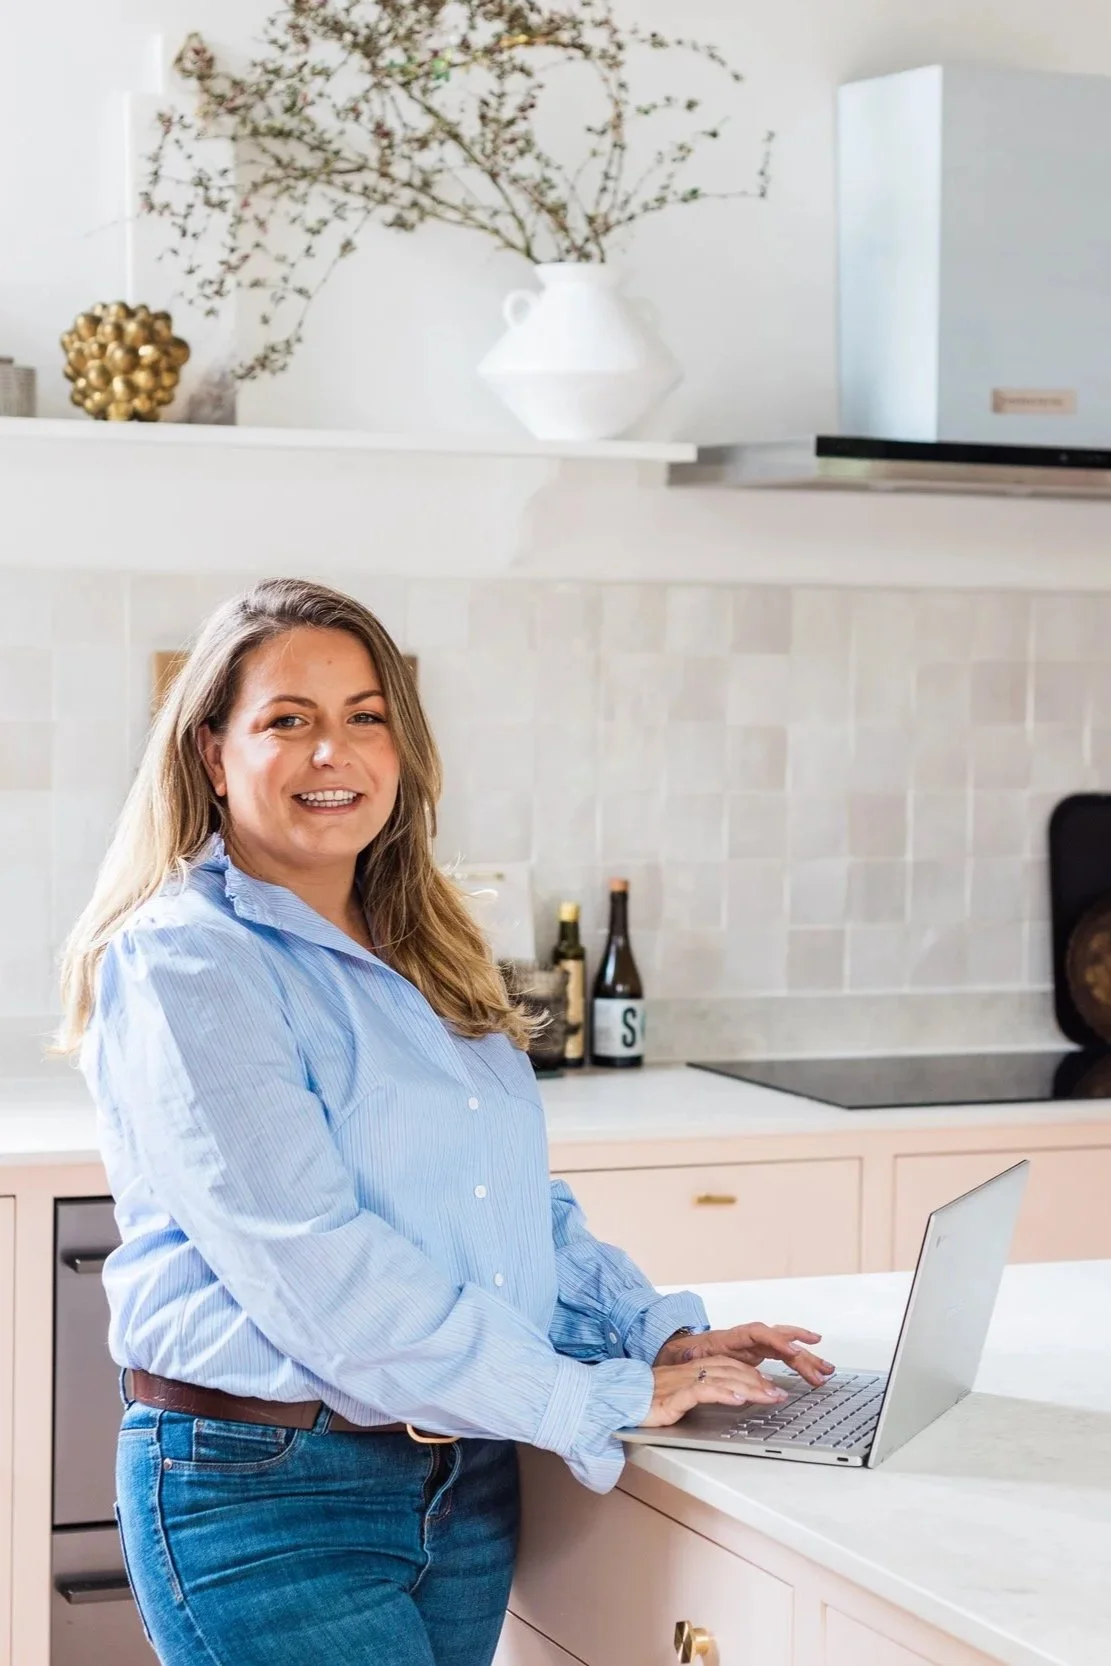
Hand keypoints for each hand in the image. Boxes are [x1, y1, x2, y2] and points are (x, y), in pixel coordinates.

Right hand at [642, 1355, 792, 1428]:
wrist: (615, 1399)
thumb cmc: (643, 1398)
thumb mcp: (676, 1393)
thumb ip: (697, 1391)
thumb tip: (724, 1397)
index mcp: (690, 1369)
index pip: (728, 1366)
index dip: (752, 1374)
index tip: (771, 1386)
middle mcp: (689, 1372)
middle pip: (730, 1370)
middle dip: (758, 1382)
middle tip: (779, 1394)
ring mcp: (681, 1383)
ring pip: (722, 1379)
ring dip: (749, 1388)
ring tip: (769, 1396)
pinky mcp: (672, 1397)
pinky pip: (701, 1391)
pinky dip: (721, 1393)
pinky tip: (737, 1399)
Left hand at [654, 1322, 834, 1389]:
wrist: (682, 1349)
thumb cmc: (686, 1353)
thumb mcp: (686, 1356)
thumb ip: (694, 1358)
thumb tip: (692, 1357)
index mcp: (731, 1336)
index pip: (758, 1333)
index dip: (776, 1340)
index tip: (791, 1350)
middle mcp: (747, 1337)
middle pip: (779, 1340)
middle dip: (801, 1353)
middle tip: (820, 1368)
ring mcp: (755, 1344)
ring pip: (786, 1346)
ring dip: (807, 1357)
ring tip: (826, 1368)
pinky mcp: (759, 1352)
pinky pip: (783, 1353)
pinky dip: (799, 1359)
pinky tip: (813, 1367)